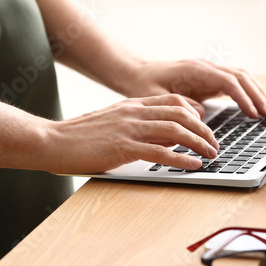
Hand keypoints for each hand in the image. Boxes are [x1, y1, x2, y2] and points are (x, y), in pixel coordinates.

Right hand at [46, 94, 218, 173]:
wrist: (51, 140)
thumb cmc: (79, 135)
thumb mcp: (112, 122)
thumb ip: (138, 124)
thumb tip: (164, 136)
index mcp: (132, 104)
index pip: (173, 100)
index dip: (195, 112)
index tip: (206, 125)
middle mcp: (134, 113)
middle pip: (181, 113)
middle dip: (204, 129)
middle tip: (215, 143)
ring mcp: (129, 129)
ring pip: (175, 131)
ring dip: (198, 143)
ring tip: (211, 154)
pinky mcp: (123, 148)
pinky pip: (160, 153)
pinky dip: (181, 159)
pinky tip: (193, 165)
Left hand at [125, 59, 265, 118]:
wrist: (137, 73)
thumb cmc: (144, 85)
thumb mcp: (156, 96)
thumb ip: (178, 104)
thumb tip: (201, 113)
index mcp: (195, 70)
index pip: (227, 81)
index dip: (243, 97)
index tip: (253, 113)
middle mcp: (206, 67)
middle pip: (241, 76)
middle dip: (258, 94)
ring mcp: (209, 71)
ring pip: (241, 76)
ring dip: (257, 92)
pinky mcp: (209, 78)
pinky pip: (234, 82)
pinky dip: (248, 92)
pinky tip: (254, 105)